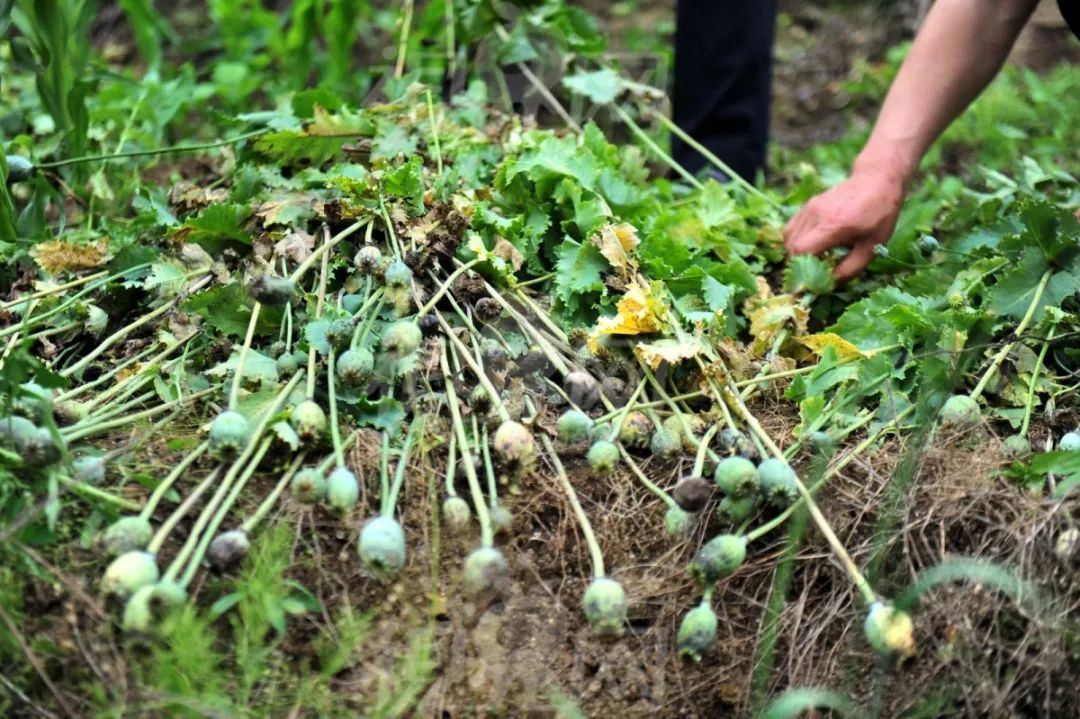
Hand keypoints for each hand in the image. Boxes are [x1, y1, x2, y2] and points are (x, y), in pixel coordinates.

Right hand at [783, 166, 906, 280]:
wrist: (877, 179)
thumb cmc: (880, 214)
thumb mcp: (873, 246)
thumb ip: (851, 268)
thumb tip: (831, 283)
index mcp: (833, 226)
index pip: (801, 251)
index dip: (801, 269)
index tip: (811, 279)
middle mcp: (816, 215)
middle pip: (791, 247)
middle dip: (799, 263)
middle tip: (815, 271)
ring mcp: (809, 208)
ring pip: (788, 238)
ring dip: (797, 252)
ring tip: (814, 258)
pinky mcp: (808, 205)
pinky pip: (792, 228)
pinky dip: (796, 240)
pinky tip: (811, 244)